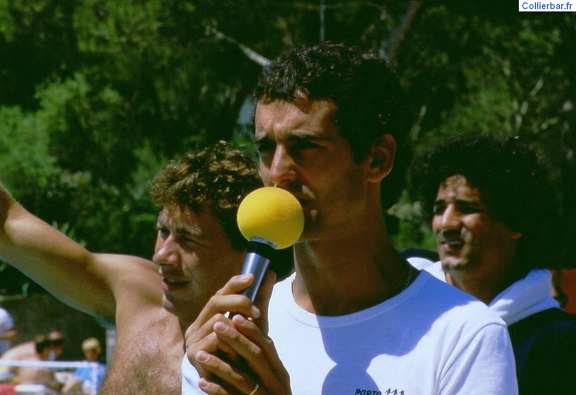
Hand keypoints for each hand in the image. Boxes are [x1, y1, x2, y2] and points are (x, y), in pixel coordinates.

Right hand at [185, 272, 290, 393]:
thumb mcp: (253, 327)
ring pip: (217, 320)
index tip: (252, 277)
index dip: (234, 283)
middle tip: (258, 312)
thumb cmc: (243, 356)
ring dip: (236, 330)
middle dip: (239, 302)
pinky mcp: (193, 354)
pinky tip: (237, 356)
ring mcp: (193, 339)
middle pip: (216, 301)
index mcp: (209, 317)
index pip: (220, 293)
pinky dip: (230, 346)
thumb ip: (259, 301)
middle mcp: (198, 325)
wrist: (234, 388)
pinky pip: (214, 340)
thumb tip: (269, 273)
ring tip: (247, 342)